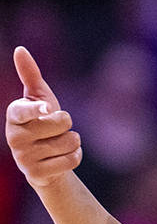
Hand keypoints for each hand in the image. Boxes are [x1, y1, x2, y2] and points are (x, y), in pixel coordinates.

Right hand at [5, 47, 81, 187]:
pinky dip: (75, 156)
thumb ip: (30, 75)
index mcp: (14, 115)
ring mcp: (23, 157)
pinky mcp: (35, 174)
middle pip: (61, 122)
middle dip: (67, 124)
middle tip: (54, 130)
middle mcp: (13, 136)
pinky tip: (63, 158)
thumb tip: (19, 49)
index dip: (37, 109)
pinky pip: (72, 160)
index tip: (47, 108)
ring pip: (69, 141)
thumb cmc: (42, 122)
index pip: (23, 110)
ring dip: (73, 141)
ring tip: (59, 144)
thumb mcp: (38, 97)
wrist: (44, 160)